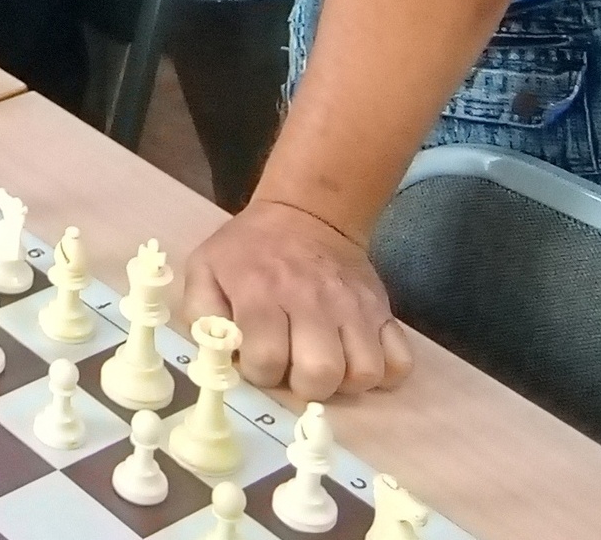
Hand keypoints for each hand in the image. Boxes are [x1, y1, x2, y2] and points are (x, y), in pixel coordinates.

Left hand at [181, 198, 415, 399]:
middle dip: (303, 385)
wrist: (306, 215)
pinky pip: (399, 363)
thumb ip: (201, 312)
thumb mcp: (205, 267)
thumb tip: (218, 351)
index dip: (259, 372)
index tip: (258, 359)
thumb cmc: (249, 250)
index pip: (267, 361)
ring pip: (363, 373)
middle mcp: (312, 302)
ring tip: (326, 364)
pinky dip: (383, 372)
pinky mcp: (384, 311)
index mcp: (262, 293)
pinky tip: (356, 359)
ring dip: (343, 381)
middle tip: (294, 368)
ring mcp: (353, 307)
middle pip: (320, 374)